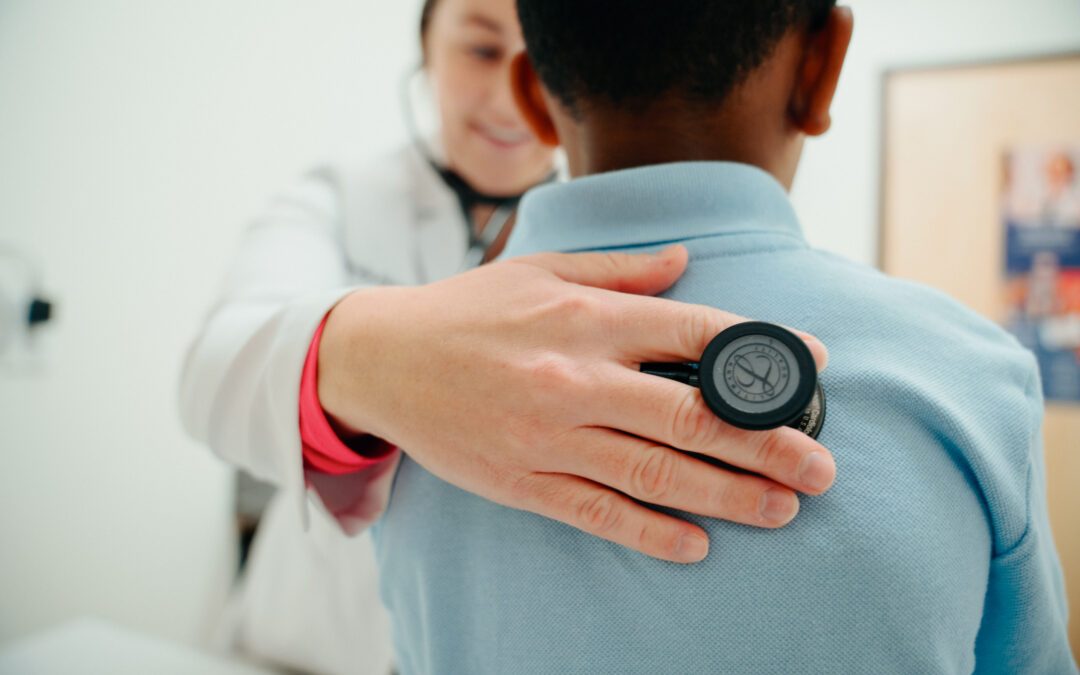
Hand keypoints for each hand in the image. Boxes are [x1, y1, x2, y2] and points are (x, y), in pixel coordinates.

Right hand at [318, 245, 833, 562]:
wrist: (382, 359)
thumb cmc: (468, 310)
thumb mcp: (542, 269)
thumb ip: (621, 270)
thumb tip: (688, 262)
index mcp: (588, 318)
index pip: (695, 334)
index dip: (763, 351)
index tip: (813, 367)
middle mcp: (576, 377)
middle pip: (692, 415)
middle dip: (768, 443)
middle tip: (822, 467)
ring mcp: (548, 435)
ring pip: (655, 472)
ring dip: (728, 495)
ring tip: (783, 509)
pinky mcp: (521, 479)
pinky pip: (596, 513)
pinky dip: (650, 532)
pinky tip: (696, 545)